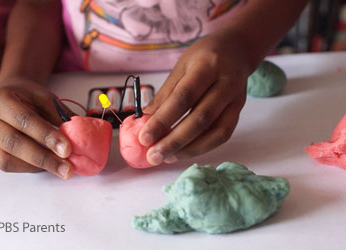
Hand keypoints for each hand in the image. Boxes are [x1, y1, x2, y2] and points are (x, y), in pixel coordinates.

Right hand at [0, 79, 73, 178]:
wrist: (11, 96)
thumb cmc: (29, 97)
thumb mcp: (46, 98)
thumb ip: (59, 115)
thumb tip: (78, 136)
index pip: (24, 120)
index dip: (46, 136)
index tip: (67, 149)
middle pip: (14, 143)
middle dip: (44, 158)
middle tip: (67, 168)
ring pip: (8, 159)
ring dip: (38, 166)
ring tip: (61, 169)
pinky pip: (8, 165)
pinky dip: (30, 168)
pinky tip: (47, 166)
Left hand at [139, 33, 250, 165]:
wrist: (237, 49)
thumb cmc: (204, 56)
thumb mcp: (181, 66)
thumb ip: (166, 93)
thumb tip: (145, 119)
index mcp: (207, 66)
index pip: (183, 97)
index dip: (163, 120)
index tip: (144, 138)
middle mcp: (226, 83)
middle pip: (200, 118)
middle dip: (174, 141)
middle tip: (153, 156)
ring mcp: (236, 99)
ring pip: (215, 131)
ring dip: (189, 149)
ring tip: (166, 157)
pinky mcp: (239, 111)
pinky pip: (223, 134)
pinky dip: (203, 146)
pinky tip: (184, 151)